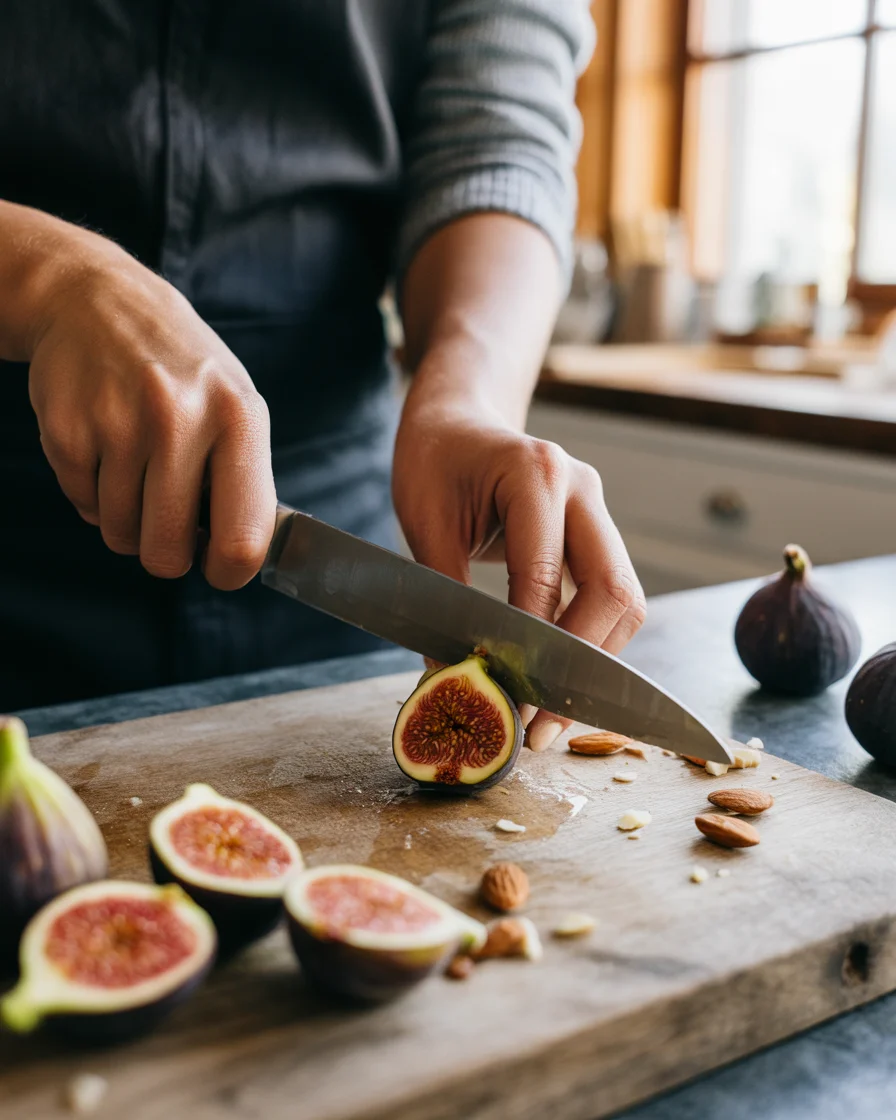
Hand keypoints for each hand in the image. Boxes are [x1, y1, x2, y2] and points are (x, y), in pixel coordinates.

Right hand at [26, 239, 275, 588]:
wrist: (98, 300)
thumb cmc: (184, 369)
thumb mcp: (236, 405)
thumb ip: (246, 479)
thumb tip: (243, 557)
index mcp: (239, 418)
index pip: (243, 538)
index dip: (230, 571)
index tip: (220, 568)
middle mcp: (181, 420)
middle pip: (168, 551)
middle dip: (167, 554)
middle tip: (170, 528)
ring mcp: (119, 424)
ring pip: (121, 534)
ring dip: (128, 520)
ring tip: (138, 471)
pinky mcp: (68, 430)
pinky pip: (84, 507)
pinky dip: (95, 496)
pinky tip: (107, 451)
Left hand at [392, 403, 645, 751]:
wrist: (458, 419)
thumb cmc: (434, 461)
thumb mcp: (424, 524)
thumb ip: (442, 600)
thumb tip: (453, 682)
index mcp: (537, 475)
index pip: (545, 579)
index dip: (531, 649)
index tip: (509, 702)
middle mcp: (581, 490)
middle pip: (615, 592)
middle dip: (585, 665)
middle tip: (544, 723)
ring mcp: (595, 510)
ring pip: (624, 599)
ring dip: (596, 661)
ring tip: (552, 716)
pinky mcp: (594, 533)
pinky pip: (608, 594)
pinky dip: (590, 641)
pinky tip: (558, 680)